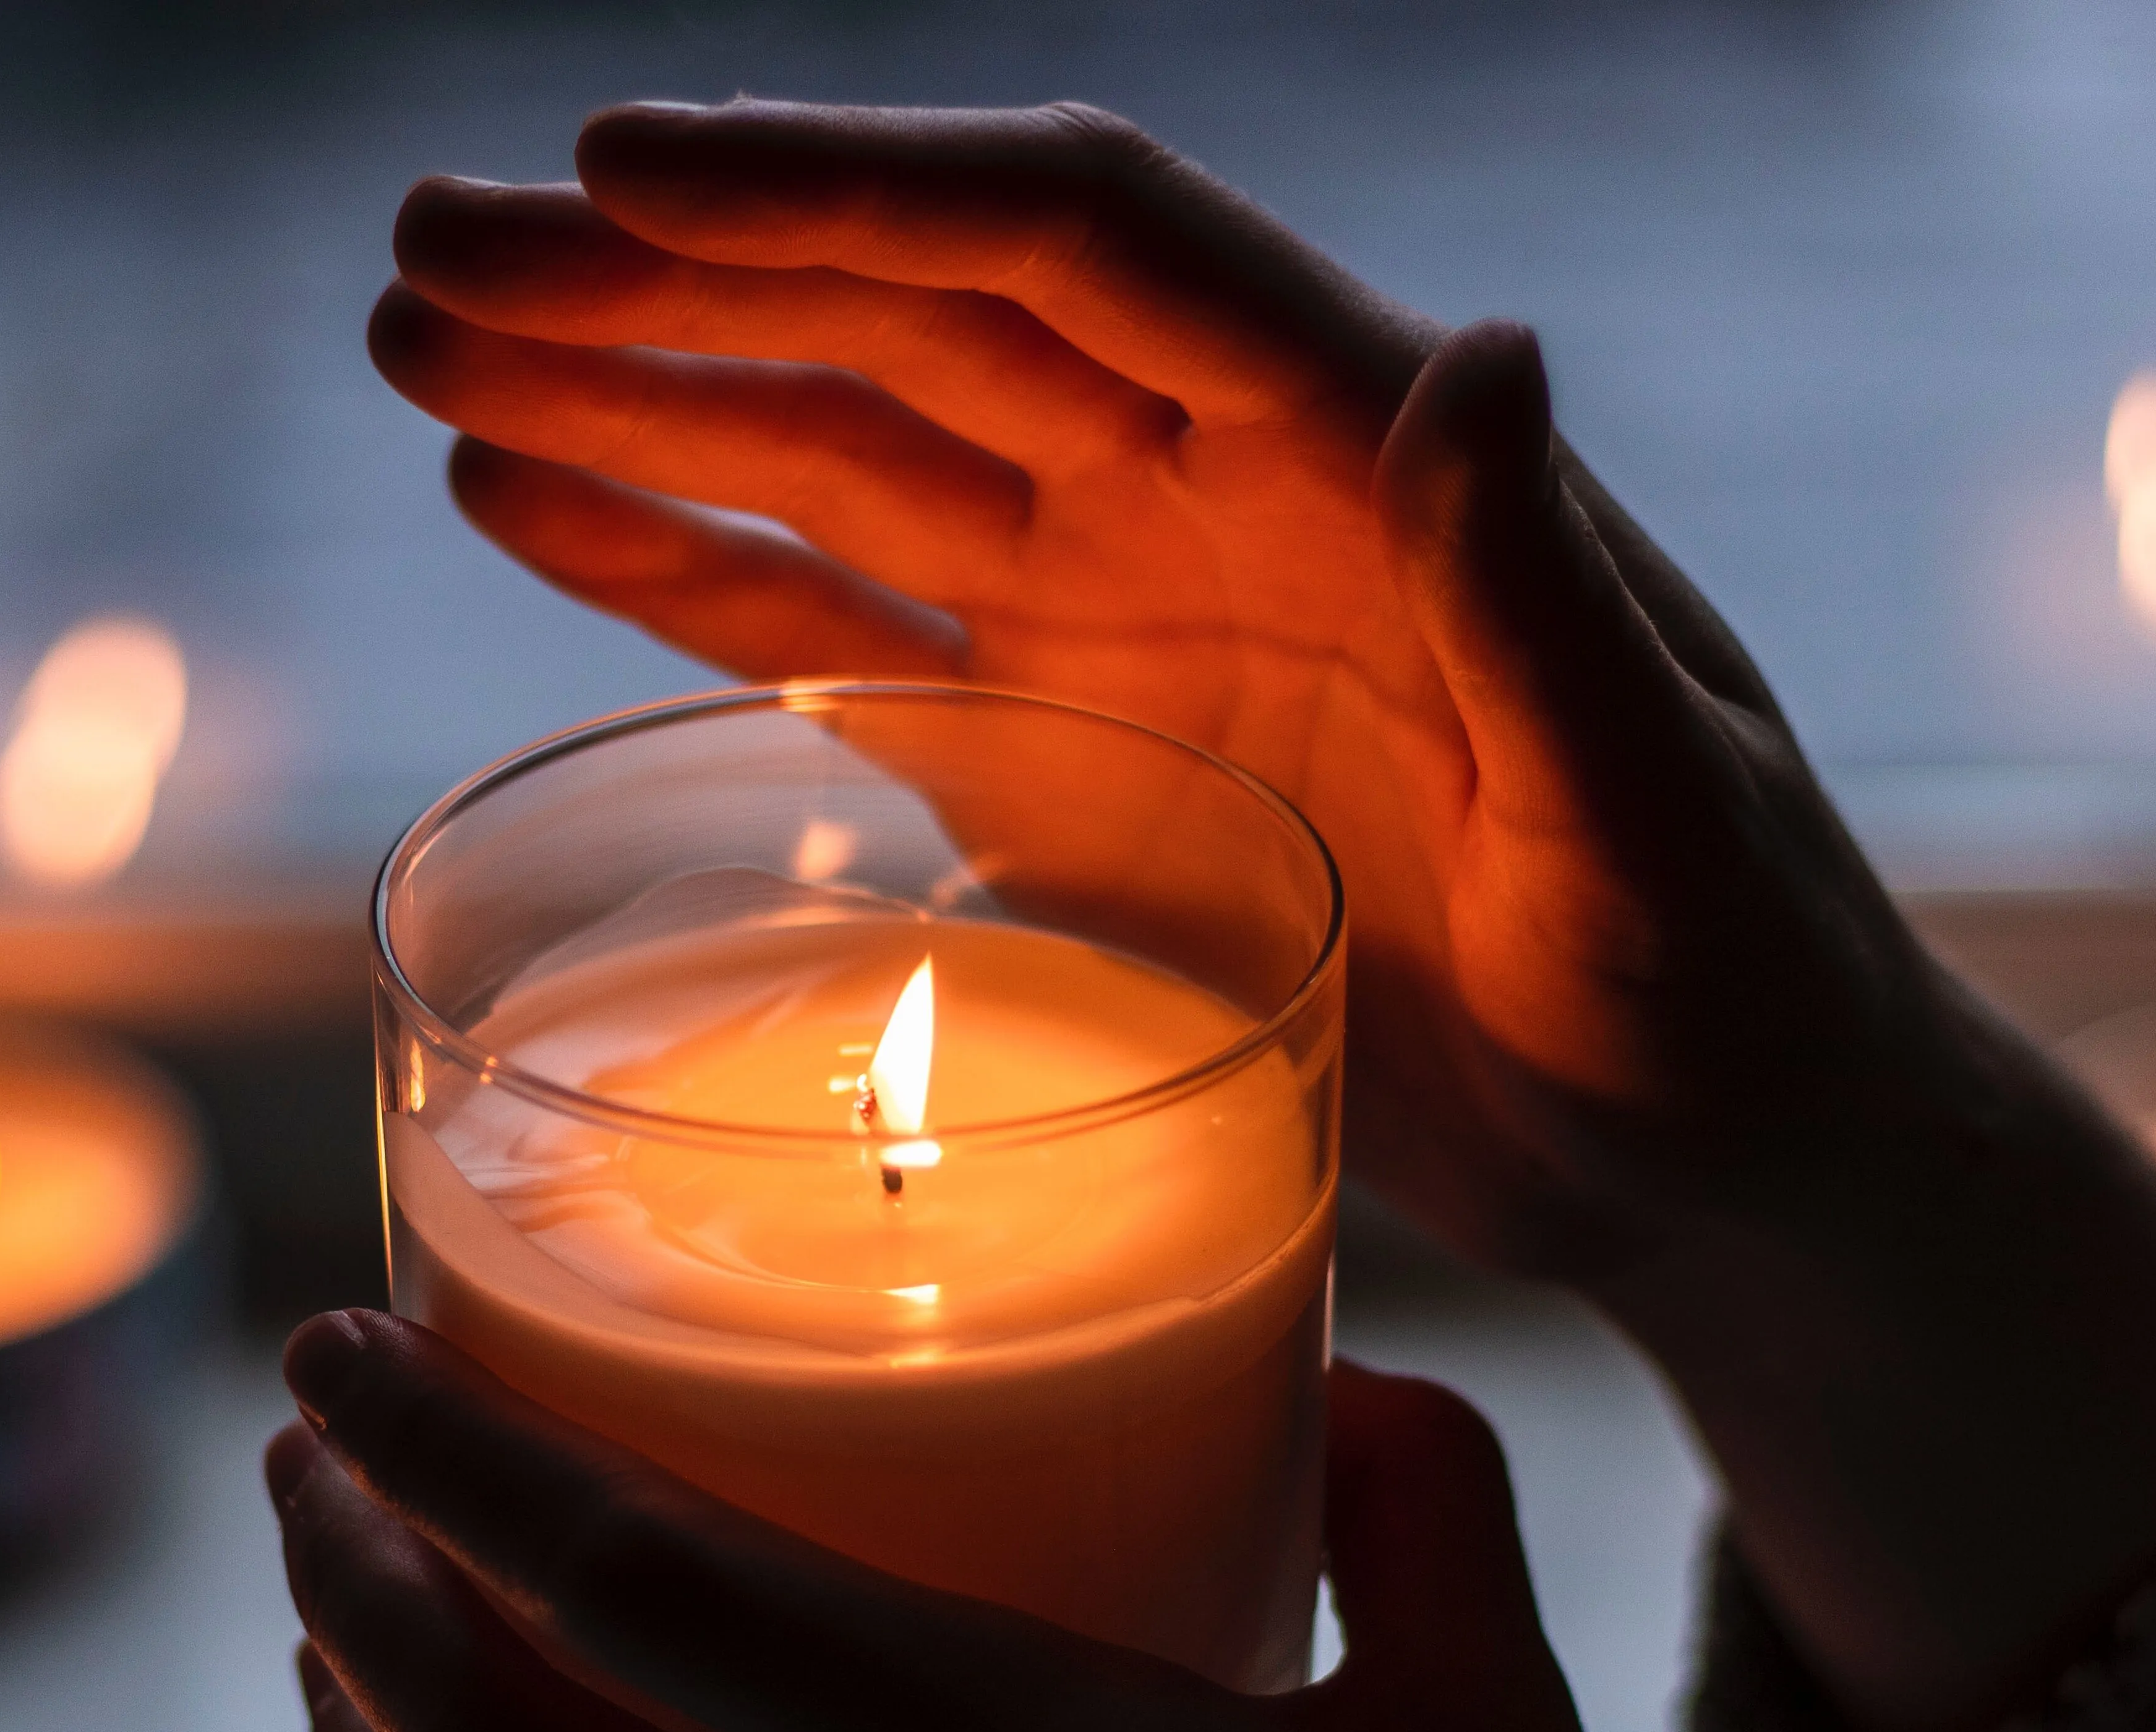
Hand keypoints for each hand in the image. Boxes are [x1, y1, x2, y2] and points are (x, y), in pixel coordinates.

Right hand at [371, 100, 1928, 1280]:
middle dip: (665, 278)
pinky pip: (834, 632)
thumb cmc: (1728, 973)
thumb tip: (1479, 349)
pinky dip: (681, 567)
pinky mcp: (1053, 761)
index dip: (850, 194)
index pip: (1070, 246)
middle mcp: (1206, 494)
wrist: (1699, 1142)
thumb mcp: (1654, 804)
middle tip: (436, 247)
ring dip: (630, 397)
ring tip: (427, 343)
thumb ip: (1542, 596)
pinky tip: (526, 502)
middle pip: (899, 326)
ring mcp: (1112, 622)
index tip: (627, 165)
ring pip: (830, 460)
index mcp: (1350, 452)